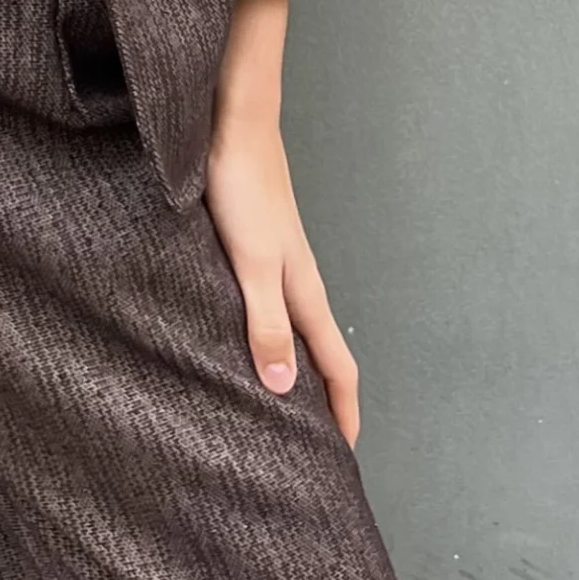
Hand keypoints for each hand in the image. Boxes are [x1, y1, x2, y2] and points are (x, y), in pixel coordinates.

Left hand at [205, 113, 359, 446]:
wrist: (233, 123)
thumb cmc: (242, 188)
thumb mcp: (252, 263)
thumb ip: (267, 322)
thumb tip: (285, 389)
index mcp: (304, 291)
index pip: (337, 365)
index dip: (344, 412)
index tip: (345, 456)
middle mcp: (297, 279)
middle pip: (321, 350)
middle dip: (324, 398)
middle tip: (314, 444)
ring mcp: (277, 260)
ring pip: (296, 326)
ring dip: (296, 366)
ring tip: (280, 402)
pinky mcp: (254, 242)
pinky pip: (270, 303)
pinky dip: (268, 333)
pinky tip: (241, 335)